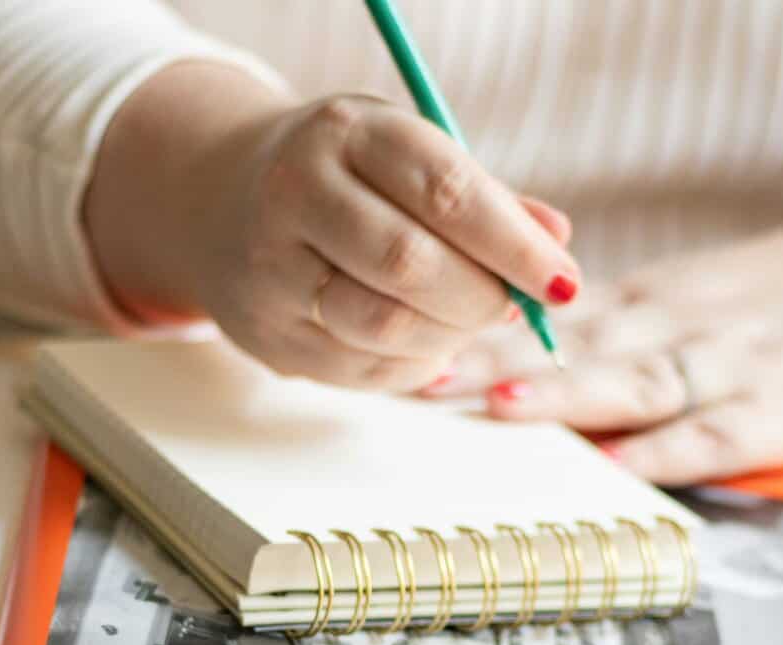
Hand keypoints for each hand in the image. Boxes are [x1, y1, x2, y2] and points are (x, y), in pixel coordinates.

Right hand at [87, 65, 578, 390]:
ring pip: (386, 327)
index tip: (563, 282)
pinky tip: (423, 338)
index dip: (516, 246)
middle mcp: (295, 195)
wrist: (218, 198)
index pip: (446, 193)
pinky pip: (364, 371)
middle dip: (483, 297)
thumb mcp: (410, 155)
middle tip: (515, 304)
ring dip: (450, 335)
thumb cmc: (344, 175)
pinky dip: (415, 363)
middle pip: (411, 265)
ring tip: (466, 315)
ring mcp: (271, 271)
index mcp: (345, 134)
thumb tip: (558, 240)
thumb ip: (487, 197)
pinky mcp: (267, 337)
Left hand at [439, 166, 782, 483]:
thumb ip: (606, 334)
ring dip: (566, 395)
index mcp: (647, 304)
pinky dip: (671, 449)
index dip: (470, 333)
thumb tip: (505, 371)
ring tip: (499, 409)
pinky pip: (719, 434)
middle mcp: (676, 329)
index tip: (398, 343)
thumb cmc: (777, 304)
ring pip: (635, 381)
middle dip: (488, 364)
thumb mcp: (685, 301)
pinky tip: (626, 463)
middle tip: (414, 380)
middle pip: (570, 347)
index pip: (543, 319)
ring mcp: (730, 369)